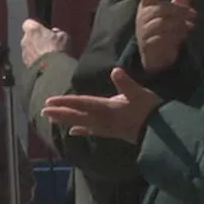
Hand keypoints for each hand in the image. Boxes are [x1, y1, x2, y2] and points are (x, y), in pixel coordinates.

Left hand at [21, 19, 68, 67]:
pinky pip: (29, 58)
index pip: (28, 23)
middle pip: (28, 36)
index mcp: (33, 29)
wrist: (51, 70)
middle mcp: (25, 39)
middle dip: (35, 39)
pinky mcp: (24, 62)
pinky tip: (43, 62)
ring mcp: (24, 52)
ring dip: (35, 50)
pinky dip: (34, 59)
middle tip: (47, 44)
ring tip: (46, 55)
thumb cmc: (57, 50)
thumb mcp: (63, 36)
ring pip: (28, 48)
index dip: (35, 26)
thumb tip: (54, 32)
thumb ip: (57, 32)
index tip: (42, 30)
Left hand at [42, 67, 161, 143]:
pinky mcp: (111, 133)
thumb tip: (115, 70)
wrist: (160, 133)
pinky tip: (72, 133)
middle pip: (77, 115)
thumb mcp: (140, 94)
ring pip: (81, 124)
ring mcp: (106, 127)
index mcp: (107, 108)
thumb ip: (126, 84)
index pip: (82, 103)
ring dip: (65, 120)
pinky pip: (92, 132)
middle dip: (60, 112)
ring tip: (50, 118)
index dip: (66, 101)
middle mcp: (103, 119)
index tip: (50, 101)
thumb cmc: (150, 109)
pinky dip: (81, 131)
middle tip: (43, 110)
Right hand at [135, 0, 195, 73]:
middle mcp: (142, 19)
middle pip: (162, 9)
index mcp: (146, 8)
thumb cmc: (162, 33)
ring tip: (190, 27)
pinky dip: (176, 36)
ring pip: (164, 24)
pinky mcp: (148, 46)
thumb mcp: (172, 17)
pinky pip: (163, 38)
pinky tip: (183, 37)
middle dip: (180, 11)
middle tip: (193, 15)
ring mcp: (143, 33)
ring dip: (180, 25)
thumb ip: (179, 2)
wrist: (154, 59)